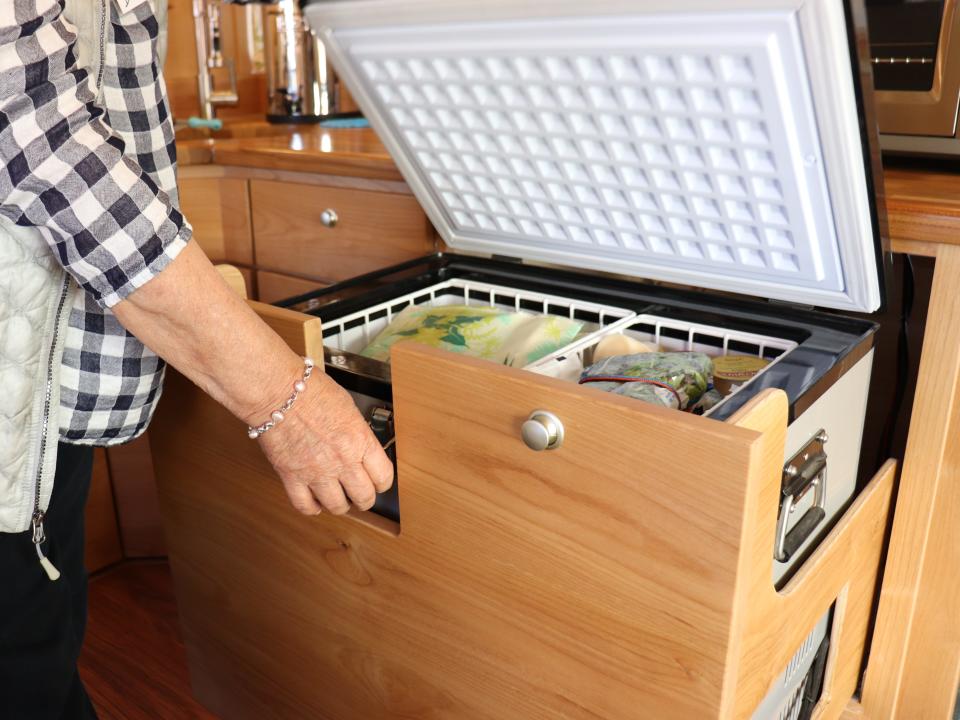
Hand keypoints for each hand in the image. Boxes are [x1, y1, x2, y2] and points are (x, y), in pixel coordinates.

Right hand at [258, 373, 393, 514]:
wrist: (277, 391)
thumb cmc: (310, 391)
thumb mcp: (348, 408)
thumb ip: (357, 434)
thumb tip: (361, 448)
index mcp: (359, 440)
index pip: (384, 476)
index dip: (383, 482)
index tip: (378, 481)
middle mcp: (342, 460)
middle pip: (364, 497)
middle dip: (365, 498)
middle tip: (360, 493)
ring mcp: (316, 471)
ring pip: (337, 506)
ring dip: (340, 504)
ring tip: (338, 497)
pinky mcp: (291, 476)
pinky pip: (305, 505)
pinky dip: (312, 507)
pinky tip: (315, 501)